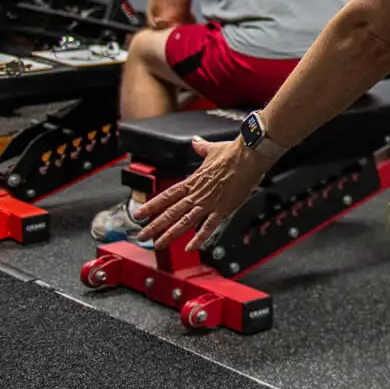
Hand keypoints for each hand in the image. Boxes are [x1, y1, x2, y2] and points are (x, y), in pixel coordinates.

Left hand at [137, 136, 269, 252]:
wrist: (250, 156)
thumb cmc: (234, 153)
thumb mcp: (213, 149)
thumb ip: (202, 148)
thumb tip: (196, 142)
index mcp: (194, 181)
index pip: (167, 195)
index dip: (152, 205)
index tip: (139, 214)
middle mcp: (198, 194)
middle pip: (171, 212)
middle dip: (155, 225)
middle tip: (142, 236)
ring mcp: (209, 203)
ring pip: (185, 221)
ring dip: (170, 234)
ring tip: (159, 244)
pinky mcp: (224, 209)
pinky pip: (209, 227)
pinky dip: (199, 238)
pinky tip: (190, 247)